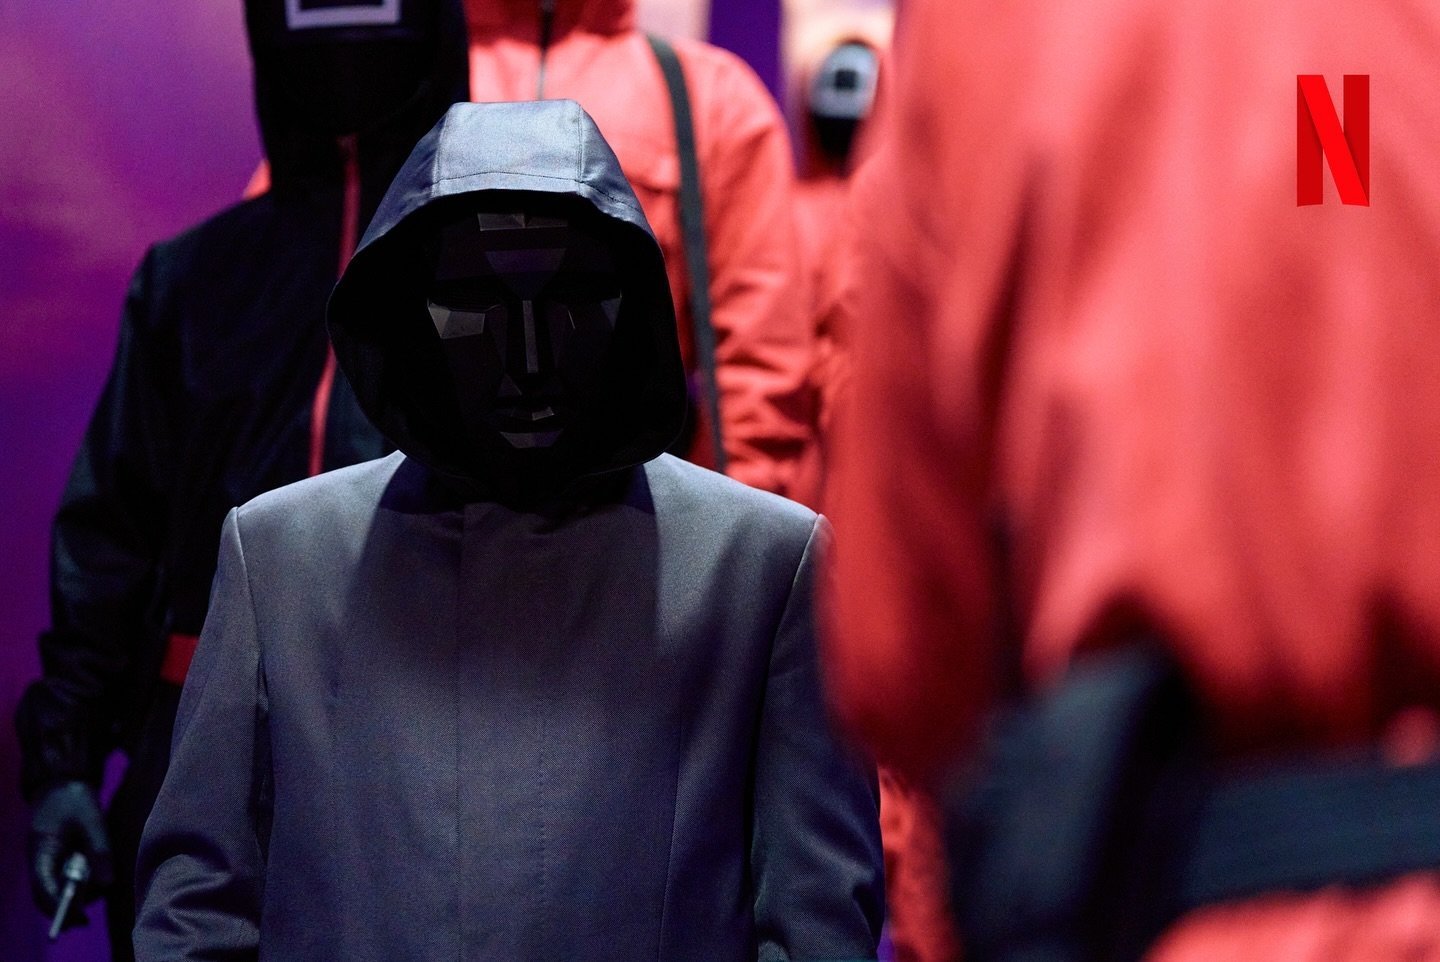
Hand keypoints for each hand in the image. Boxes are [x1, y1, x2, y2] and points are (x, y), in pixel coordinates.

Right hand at [29, 781, 113, 931]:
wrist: (62, 782)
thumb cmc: (74, 798)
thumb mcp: (93, 821)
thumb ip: (100, 851)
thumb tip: (107, 883)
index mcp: (41, 851)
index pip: (44, 887)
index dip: (59, 905)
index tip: (79, 917)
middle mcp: (39, 860)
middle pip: (45, 894)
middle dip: (64, 907)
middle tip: (85, 918)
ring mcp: (44, 859)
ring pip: (53, 888)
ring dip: (73, 894)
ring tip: (97, 887)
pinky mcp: (54, 857)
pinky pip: (60, 878)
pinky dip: (75, 883)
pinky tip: (94, 877)